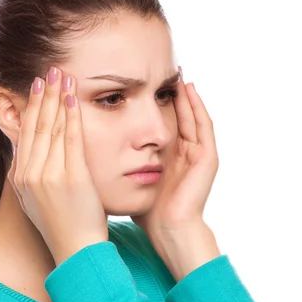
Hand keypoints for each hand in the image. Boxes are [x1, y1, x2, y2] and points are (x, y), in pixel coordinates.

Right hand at [7, 67, 107, 264]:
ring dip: (56, 97)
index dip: (30, 107)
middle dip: (42, 95)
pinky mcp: (71, 177)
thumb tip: (27, 157)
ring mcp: (49, 175)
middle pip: (36, 126)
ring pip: (52, 127)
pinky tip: (73, 96)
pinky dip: (72, 114)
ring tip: (60, 74)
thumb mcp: (35, 201)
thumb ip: (30, 176)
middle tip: (48, 70)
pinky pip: (71, 138)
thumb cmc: (62, 226)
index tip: (36, 87)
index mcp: (20, 179)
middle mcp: (29, 174)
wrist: (76, 250)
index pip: (24, 134)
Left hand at [131, 66, 218, 240]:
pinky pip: (204, 127)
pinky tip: (189, 90)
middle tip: (163, 70)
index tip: (140, 85)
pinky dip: (198, 108)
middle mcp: (186, 155)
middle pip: (180, 117)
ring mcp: (199, 156)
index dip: (154, 105)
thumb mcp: (132, 183)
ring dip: (186, 96)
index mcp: (171, 159)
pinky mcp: (208, 159)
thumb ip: (121, 169)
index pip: (164, 125)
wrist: (168, 231)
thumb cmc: (149, 214)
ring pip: (193, 117)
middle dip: (172, 95)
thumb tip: (94, 156)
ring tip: (177, 73)